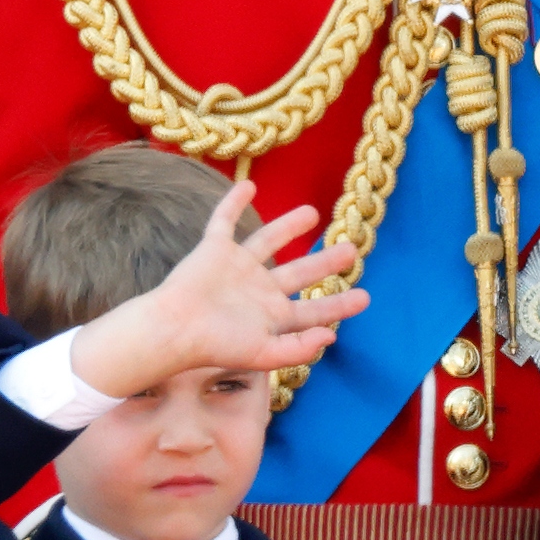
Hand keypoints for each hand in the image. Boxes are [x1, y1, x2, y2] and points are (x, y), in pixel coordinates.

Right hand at [69, 183, 370, 397]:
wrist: (174, 328)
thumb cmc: (215, 345)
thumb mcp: (263, 355)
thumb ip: (298, 349)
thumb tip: (330, 337)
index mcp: (271, 317)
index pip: (313, 311)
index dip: (339, 306)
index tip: (365, 298)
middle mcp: (258, 290)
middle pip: (299, 273)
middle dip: (325, 261)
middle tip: (351, 249)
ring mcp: (237, 268)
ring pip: (268, 240)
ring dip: (288, 226)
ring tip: (312, 212)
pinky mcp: (213, 250)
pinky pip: (224, 221)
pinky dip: (232, 202)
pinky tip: (247, 184)